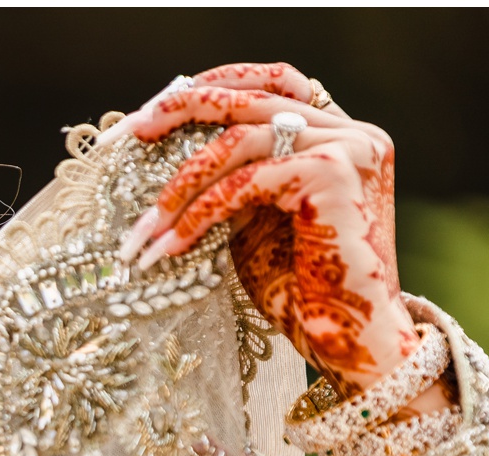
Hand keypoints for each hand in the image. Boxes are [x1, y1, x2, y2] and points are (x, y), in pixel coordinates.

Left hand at [106, 62, 419, 396]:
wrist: (347, 338)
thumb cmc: (302, 291)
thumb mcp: (257, 223)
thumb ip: (235, 181)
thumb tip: (173, 158)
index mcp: (342, 134)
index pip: (274, 83)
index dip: (217, 85)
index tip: (161, 106)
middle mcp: (353, 132)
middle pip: (254, 98)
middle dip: (185, 109)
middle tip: (134, 131)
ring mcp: (348, 148)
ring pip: (242, 140)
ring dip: (183, 183)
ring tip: (145, 226)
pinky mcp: (333, 174)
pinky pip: (246, 182)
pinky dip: (201, 212)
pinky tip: (173, 243)